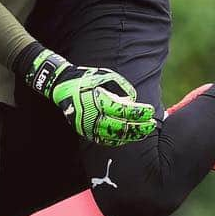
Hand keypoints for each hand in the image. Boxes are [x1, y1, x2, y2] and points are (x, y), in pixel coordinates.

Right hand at [24, 49, 155, 146]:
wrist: (62, 86)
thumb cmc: (87, 79)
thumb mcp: (106, 76)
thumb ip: (122, 87)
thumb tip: (134, 100)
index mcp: (98, 100)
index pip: (124, 111)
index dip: (139, 113)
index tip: (150, 111)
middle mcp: (93, 115)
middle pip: (121, 126)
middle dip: (139, 127)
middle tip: (152, 125)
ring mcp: (87, 125)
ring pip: (113, 135)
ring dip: (130, 135)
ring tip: (143, 133)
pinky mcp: (84, 131)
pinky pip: (103, 139)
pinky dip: (117, 140)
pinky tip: (128, 137)